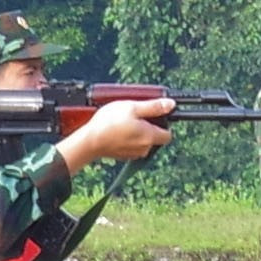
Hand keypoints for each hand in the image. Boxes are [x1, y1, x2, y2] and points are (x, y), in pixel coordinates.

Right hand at [51, 93, 173, 172]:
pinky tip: (116, 131)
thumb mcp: (132, 107)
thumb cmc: (109, 123)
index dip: (164, 124)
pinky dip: (126, 139)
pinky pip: (130, 146)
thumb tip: (171, 104)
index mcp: (150, 136)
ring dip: (136, 133)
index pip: (168, 134)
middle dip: (148, 127)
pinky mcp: (122, 156)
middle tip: (135, 115)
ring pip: (142, 142)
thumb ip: (153, 106)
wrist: (89, 141)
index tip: (155, 116)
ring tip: (123, 122)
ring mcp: (133, 154)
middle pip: (155, 137)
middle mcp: (144, 148)